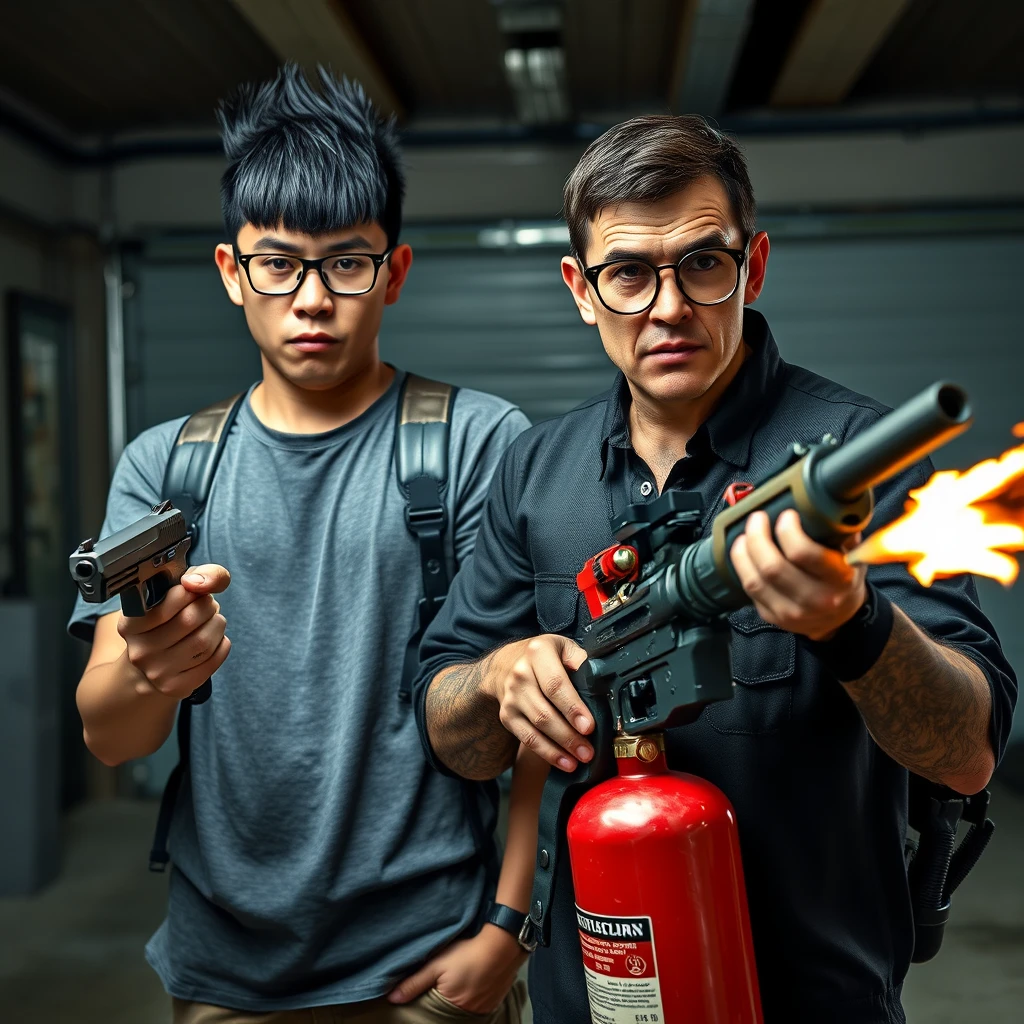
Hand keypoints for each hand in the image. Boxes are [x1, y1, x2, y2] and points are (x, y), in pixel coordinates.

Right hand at [117, 563, 232, 699]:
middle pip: (189, 620)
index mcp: (131, 624)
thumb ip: (196, 575)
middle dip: (208, 607)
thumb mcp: (172, 593)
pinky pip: (213, 660)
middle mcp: (140, 650)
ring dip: (217, 625)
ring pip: (204, 641)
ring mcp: (157, 672)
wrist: (149, 668)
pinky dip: (222, 645)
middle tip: (208, 605)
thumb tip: (198, 582)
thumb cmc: (164, 623)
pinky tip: (216, 639)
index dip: (191, 591)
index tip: (195, 589)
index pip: (168, 603)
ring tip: (213, 621)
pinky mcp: (177, 687)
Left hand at [387, 924, 526, 1012]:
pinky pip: (479, 1004)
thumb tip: (392, 998)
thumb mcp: (437, 965)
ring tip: (459, 980)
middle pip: (449, 1011)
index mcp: (450, 1008)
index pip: (432, 1012)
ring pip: (464, 1007)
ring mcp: (483, 1009)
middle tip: (444, 982)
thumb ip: (414, 982)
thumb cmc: (467, 954)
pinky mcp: (495, 1001)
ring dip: (460, 997)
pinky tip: (472, 981)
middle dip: (444, 999)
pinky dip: (473, 995)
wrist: (502, 945)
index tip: (429, 987)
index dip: (428, 1000)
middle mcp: (468, 1014)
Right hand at [486, 634, 592, 771]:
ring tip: (579, 760)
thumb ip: (581, 661)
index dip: (573, 708)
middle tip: (588, 751)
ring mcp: (511, 697)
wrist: (506, 663)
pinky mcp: (507, 716)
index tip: (588, 726)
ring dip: (560, 748)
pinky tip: (564, 762)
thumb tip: (600, 681)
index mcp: (538, 652)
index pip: (556, 685)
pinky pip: (527, 738)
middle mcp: (520, 674)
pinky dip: (547, 753)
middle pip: (545, 712)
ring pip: (536, 728)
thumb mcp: (564, 647)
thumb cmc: (544, 656)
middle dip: (569, 736)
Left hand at [729, 510, 866, 640]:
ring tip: (744, 535)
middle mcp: (815, 599)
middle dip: (758, 536)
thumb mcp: (853, 554)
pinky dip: (741, 568)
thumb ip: (841, 531)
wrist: (841, 617)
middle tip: (757, 518)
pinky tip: (743, 553)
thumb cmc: (843, 579)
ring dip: (743, 552)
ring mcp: (792, 612)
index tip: (786, 515)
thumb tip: (825, 505)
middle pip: (772, 567)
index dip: (788, 531)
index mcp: (838, 579)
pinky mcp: (773, 617)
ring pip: (755, 581)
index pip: (804, 554)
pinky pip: (750, 591)